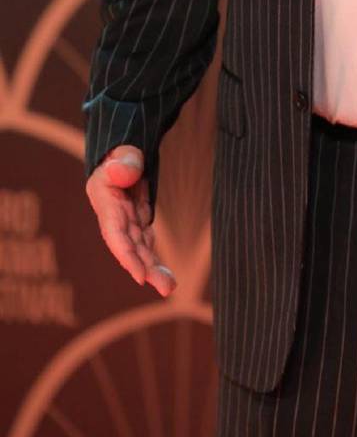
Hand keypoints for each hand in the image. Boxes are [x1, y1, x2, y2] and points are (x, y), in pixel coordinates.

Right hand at [85, 146, 175, 296]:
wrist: (121, 148)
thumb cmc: (121, 149)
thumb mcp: (122, 152)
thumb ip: (124, 162)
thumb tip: (126, 171)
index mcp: (107, 202)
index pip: (117, 234)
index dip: (127, 256)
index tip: (140, 276)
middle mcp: (115, 216)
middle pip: (130, 247)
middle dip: (145, 268)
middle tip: (167, 288)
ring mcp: (127, 219)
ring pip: (140, 248)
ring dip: (153, 268)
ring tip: (169, 287)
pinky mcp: (137, 218)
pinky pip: (146, 241)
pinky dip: (153, 257)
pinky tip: (165, 275)